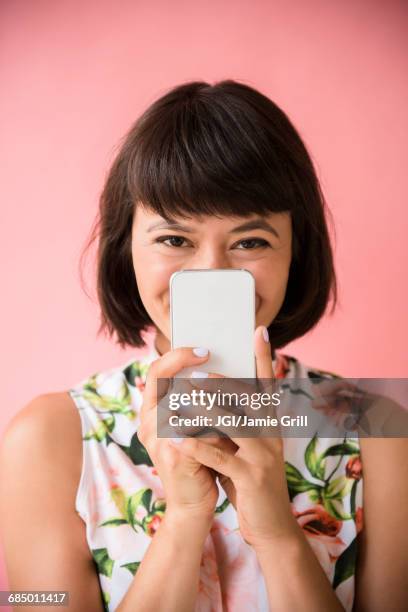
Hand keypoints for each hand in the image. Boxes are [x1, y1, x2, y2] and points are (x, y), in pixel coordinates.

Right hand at [138, 346, 235, 519]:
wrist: (193, 504)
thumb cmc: (199, 460)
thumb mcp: (196, 426)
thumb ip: (200, 402)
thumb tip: (226, 368)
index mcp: (152, 412)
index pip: (156, 372)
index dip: (176, 356)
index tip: (203, 348)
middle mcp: (148, 423)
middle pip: (161, 378)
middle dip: (185, 362)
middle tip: (210, 352)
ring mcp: (159, 439)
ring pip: (181, 400)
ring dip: (208, 390)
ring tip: (232, 381)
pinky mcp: (175, 455)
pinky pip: (198, 426)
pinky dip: (218, 418)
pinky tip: (236, 413)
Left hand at [170, 326, 298, 548]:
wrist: (271, 525)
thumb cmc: (251, 480)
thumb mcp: (246, 447)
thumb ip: (235, 423)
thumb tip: (209, 394)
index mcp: (270, 424)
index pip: (267, 384)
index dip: (264, 357)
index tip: (259, 331)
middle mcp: (270, 434)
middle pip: (247, 397)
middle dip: (221, 381)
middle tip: (197, 368)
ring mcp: (262, 454)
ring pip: (232, 422)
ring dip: (205, 407)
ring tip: (183, 394)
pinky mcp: (251, 476)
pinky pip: (220, 457)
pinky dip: (197, 446)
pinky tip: (178, 438)